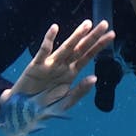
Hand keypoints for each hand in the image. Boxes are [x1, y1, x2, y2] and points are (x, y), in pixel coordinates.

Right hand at [0, 20, 114, 112]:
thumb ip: (80, 91)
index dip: (99, 46)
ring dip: (76, 36)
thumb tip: (94, 78)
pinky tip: (54, 29)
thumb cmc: (45, 106)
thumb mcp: (66, 103)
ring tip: (87, 25)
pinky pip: (43, 51)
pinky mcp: (36, 66)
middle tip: (105, 24)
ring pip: (66, 47)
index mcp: (71, 72)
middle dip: (92, 37)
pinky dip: (48, 40)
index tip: (111, 35)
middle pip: (80, 48)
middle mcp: (63, 65)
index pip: (88, 56)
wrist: (24, 111)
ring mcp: (50, 64)